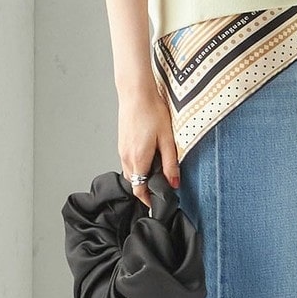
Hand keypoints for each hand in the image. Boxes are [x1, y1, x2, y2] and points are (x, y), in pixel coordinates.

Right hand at [118, 83, 180, 209]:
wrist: (136, 93)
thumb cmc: (152, 112)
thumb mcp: (167, 139)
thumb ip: (170, 164)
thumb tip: (174, 183)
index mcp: (138, 159)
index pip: (139, 189)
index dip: (148, 199)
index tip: (157, 203)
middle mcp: (126, 157)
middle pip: (134, 182)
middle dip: (146, 189)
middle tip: (162, 188)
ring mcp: (122, 149)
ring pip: (130, 172)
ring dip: (141, 176)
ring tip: (157, 172)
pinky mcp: (121, 142)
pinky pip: (128, 161)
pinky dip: (137, 165)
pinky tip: (149, 156)